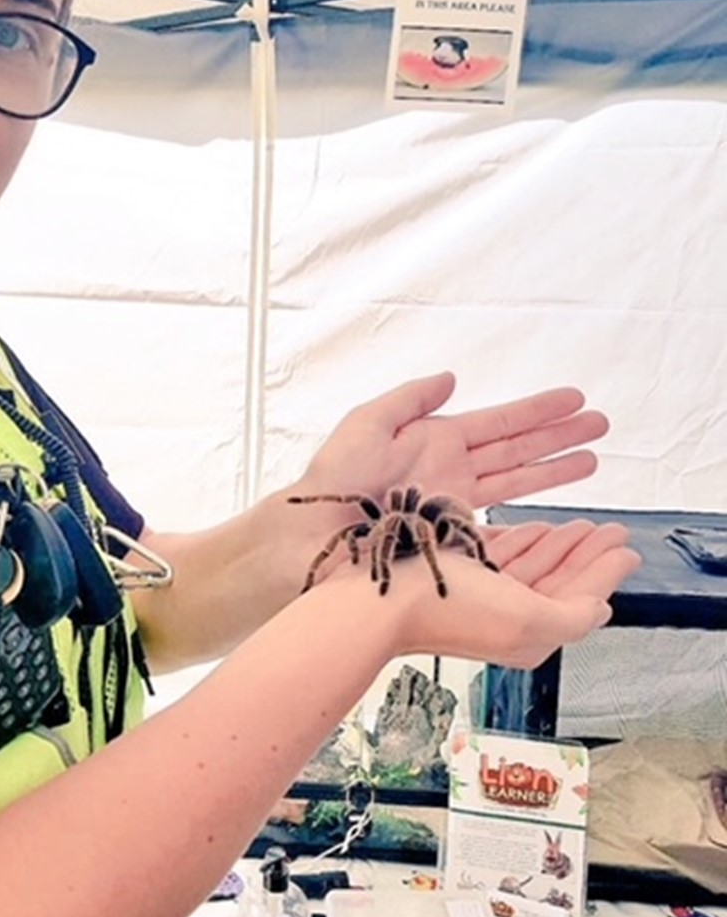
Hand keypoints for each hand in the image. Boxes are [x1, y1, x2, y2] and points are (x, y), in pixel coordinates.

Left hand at [296, 371, 608, 511]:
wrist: (315, 534)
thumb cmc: (331, 481)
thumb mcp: (368, 422)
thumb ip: (411, 398)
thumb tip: (450, 378)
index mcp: (435, 441)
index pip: (500, 422)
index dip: (538, 411)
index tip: (573, 399)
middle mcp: (451, 473)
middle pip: (520, 450)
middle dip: (561, 437)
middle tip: (600, 425)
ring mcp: (455, 506)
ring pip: (519, 482)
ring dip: (556, 470)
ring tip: (593, 458)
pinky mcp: (454, 538)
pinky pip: (502, 525)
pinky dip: (532, 520)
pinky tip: (557, 515)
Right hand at [381, 518, 639, 668]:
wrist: (379, 597)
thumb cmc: (445, 606)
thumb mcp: (529, 616)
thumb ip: (575, 614)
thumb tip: (602, 607)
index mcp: (527, 636)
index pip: (581, 600)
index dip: (605, 571)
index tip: (626, 547)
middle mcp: (506, 620)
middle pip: (560, 582)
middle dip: (587, 554)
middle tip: (611, 530)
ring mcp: (481, 597)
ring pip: (533, 568)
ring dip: (559, 544)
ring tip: (579, 527)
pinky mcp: (459, 576)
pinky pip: (502, 557)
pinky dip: (523, 541)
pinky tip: (531, 528)